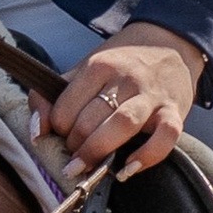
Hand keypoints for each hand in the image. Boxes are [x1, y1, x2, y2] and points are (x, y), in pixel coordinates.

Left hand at [43, 21, 206, 177]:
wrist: (169, 44)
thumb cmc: (121, 64)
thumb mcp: (83, 69)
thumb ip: (53, 97)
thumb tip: (36, 132)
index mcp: (98, 66)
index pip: (65, 108)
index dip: (57, 129)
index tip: (61, 135)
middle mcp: (125, 78)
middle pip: (89, 120)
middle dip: (75, 146)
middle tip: (74, 155)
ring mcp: (151, 95)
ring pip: (122, 125)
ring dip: (98, 151)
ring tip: (86, 168)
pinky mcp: (175, 111)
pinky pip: (165, 136)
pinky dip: (147, 155)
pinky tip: (128, 168)